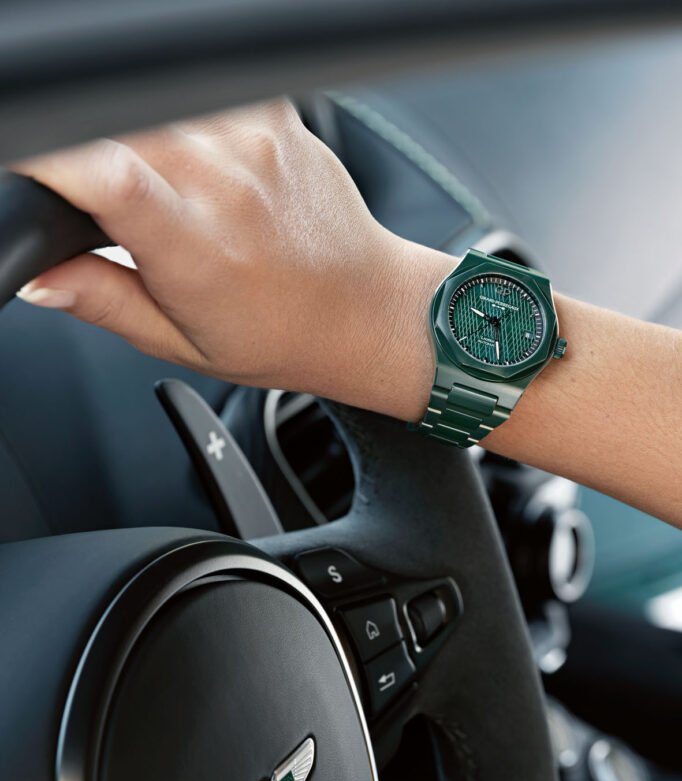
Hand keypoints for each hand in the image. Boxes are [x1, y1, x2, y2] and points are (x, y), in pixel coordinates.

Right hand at [13, 100, 453, 420]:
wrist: (362, 310)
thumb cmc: (277, 334)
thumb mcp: (180, 341)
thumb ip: (104, 301)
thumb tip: (40, 276)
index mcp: (198, 252)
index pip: (107, 175)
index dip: (54, 160)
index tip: (34, 169)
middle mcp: (226, 186)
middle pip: (115, 127)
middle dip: (91, 156)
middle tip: (118, 209)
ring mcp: (252, 142)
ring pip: (150, 107)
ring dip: (137, 141)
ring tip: (177, 198)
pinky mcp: (272, 115)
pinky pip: (196, 94)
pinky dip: (181, 123)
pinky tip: (208, 171)